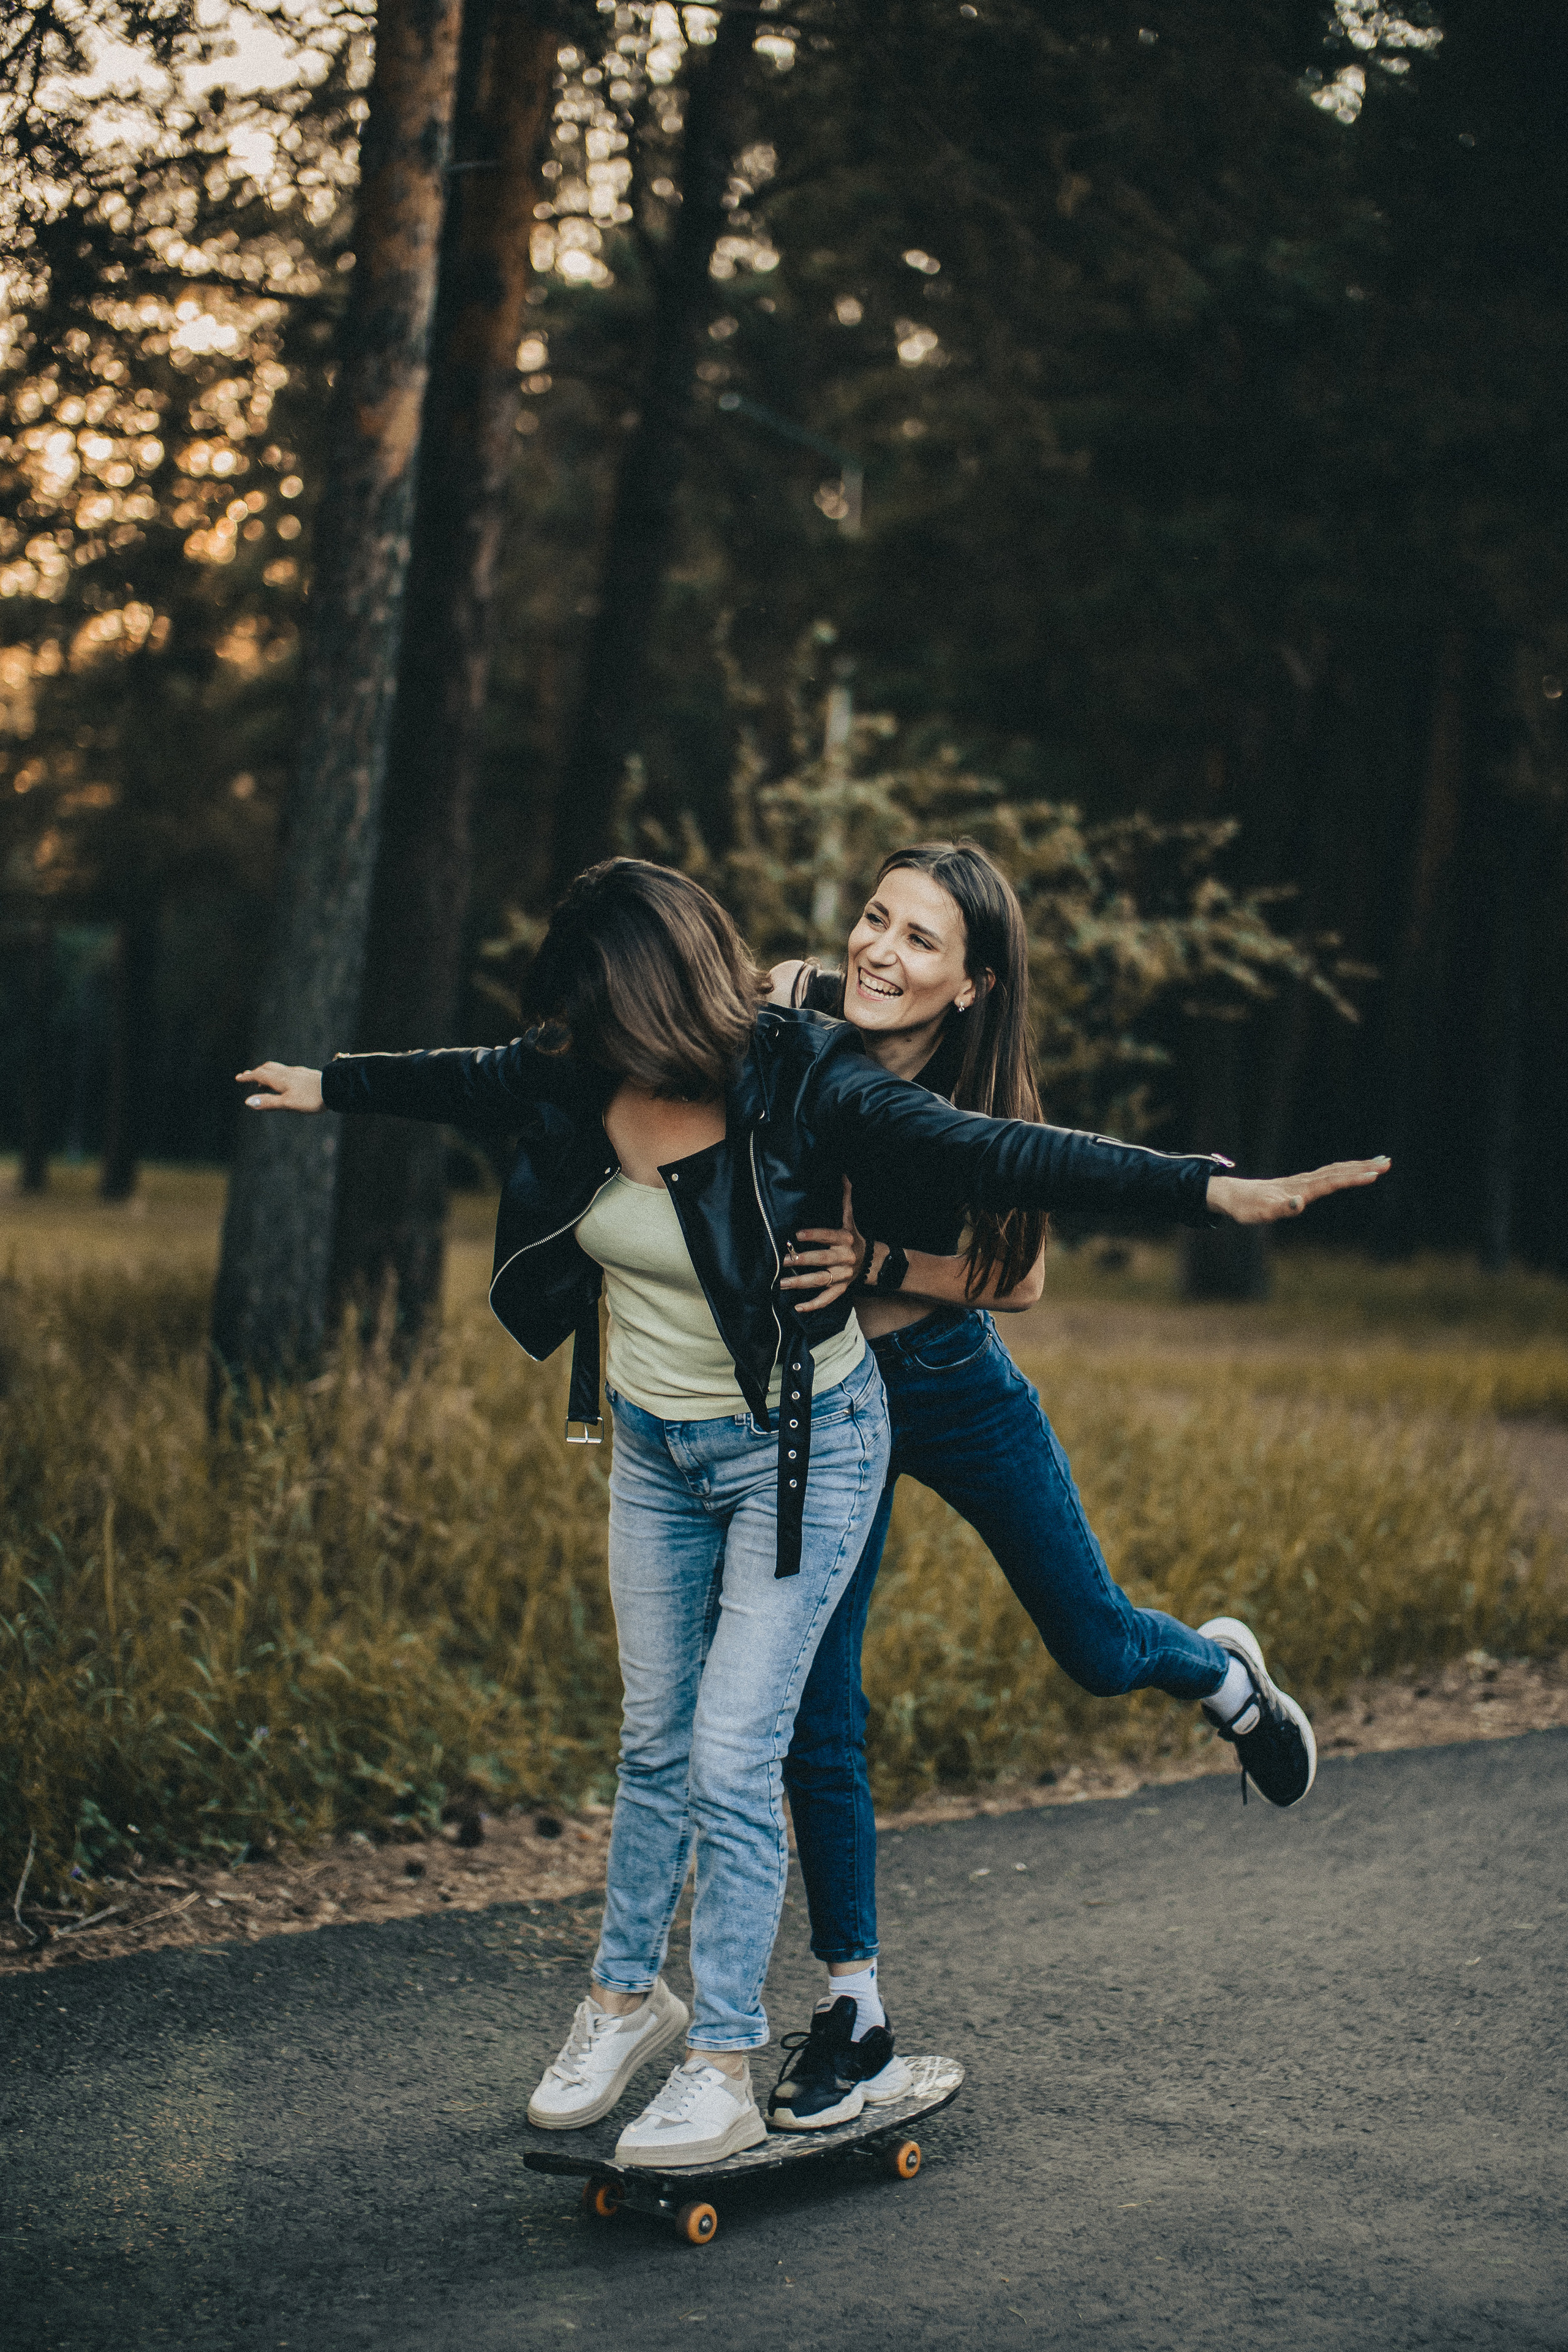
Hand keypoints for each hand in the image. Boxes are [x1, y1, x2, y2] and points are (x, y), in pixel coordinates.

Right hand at [237, 1062, 324, 1113]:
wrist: (335, 1089)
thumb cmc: (311, 1099)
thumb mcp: (287, 1103)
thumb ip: (268, 1102)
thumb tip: (247, 1102)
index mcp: (280, 1079)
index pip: (259, 1075)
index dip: (248, 1077)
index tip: (238, 1078)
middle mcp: (287, 1073)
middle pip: (267, 1069)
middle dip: (256, 1072)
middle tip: (248, 1076)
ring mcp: (297, 1073)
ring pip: (278, 1069)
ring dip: (267, 1073)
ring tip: (263, 1082)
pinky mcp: (306, 1074)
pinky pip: (287, 1072)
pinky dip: (279, 1075)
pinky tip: (285, 1082)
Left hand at [781, 1177, 865, 1309]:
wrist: (871, 1261)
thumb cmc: (853, 1237)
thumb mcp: (850, 1220)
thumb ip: (845, 1200)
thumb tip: (844, 1176)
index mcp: (845, 1239)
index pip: (828, 1235)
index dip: (813, 1235)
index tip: (797, 1235)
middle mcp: (845, 1258)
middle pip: (823, 1260)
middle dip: (803, 1260)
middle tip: (784, 1260)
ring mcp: (843, 1275)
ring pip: (821, 1280)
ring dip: (801, 1282)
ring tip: (782, 1283)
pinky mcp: (841, 1289)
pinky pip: (827, 1299)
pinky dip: (813, 1305)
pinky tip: (798, 1306)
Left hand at [1207, 1156, 1389, 1224]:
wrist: (1233, 1195)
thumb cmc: (1247, 1207)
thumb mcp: (1261, 1213)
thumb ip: (1279, 1209)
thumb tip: (1298, 1204)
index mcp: (1300, 1189)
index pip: (1331, 1182)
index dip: (1352, 1178)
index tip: (1373, 1175)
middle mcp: (1304, 1182)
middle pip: (1338, 1171)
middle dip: (1363, 1167)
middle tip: (1388, 1162)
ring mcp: (1303, 1181)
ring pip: (1335, 1170)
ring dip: (1357, 1166)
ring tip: (1379, 1162)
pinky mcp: (1301, 1184)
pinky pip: (1328, 1174)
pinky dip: (1344, 1170)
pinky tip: (1351, 1170)